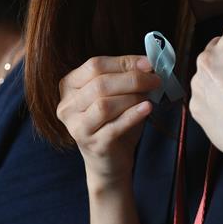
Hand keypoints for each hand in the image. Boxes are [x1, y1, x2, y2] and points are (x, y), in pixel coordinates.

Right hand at [57, 56, 160, 189]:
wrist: (109, 161)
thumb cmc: (113, 122)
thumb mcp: (116, 95)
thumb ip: (126, 77)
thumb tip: (148, 63)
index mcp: (69, 86)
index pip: (94, 65)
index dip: (123, 62)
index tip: (148, 63)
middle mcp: (67, 106)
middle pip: (99, 84)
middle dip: (132, 79)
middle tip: (155, 80)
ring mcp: (77, 127)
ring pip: (104, 105)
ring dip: (132, 97)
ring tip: (150, 96)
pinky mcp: (93, 145)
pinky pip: (114, 126)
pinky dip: (133, 115)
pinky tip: (147, 108)